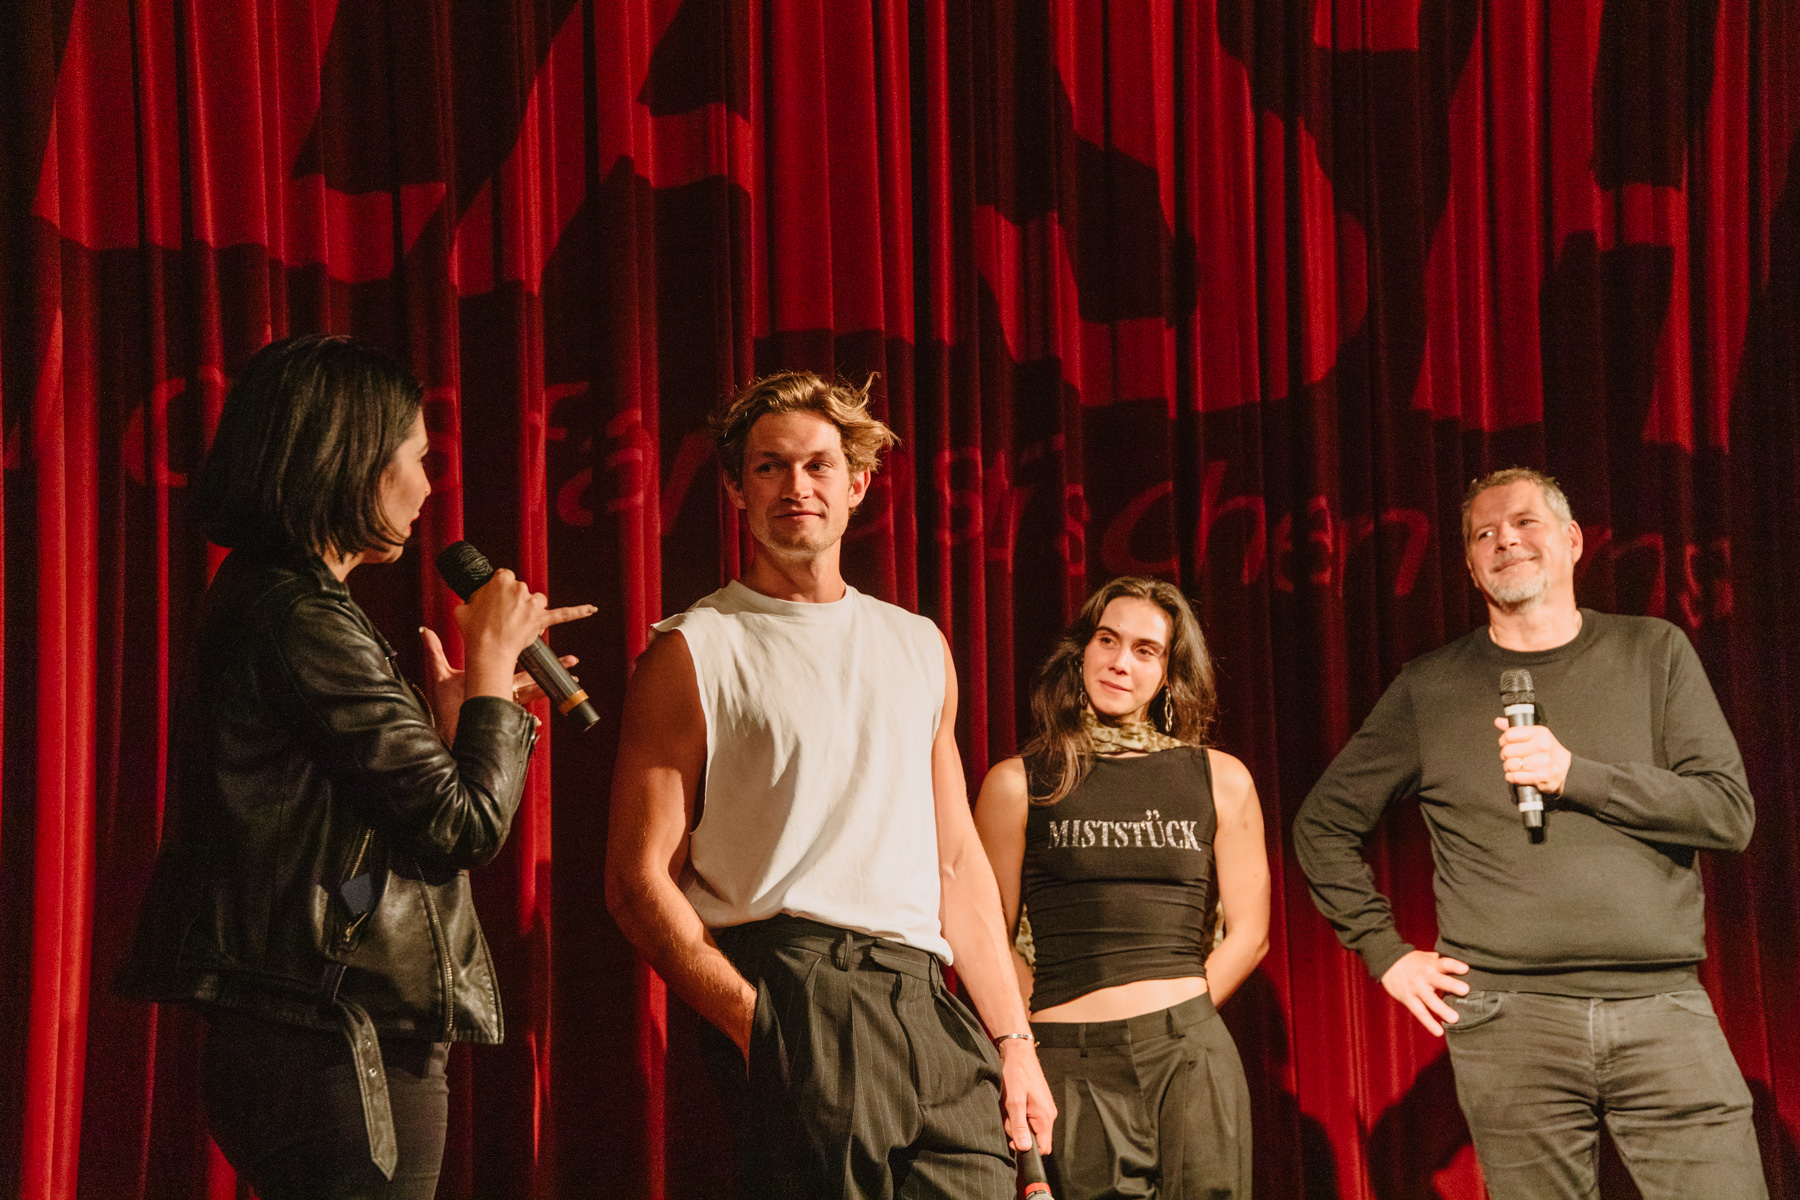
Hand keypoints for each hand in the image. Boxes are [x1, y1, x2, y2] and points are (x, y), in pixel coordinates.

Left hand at [419, 626, 577, 743]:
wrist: (444, 732)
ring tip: (571, 681)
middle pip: (532, 677)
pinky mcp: (502, 718)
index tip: (542, 639)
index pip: (516, 664)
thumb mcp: (441, 676)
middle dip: (552, 669)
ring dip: (550, 688)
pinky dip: (530, 722)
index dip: (529, 654)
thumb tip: (424, 630)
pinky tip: (538, 722)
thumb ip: (436, 652)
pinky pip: (521, 719)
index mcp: (493, 679)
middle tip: (572, 660)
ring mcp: (504, 705)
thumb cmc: (443, 707)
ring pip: (533, 693)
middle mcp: (502, 691)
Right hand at [454, 569, 595, 699]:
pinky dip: (578, 611)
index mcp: (501, 581)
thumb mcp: (461, 609)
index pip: (504, 577)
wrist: (486, 650)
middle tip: (501, 618)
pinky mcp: (541, 620)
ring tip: (517, 625)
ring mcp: (531, 604)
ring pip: (536, 601)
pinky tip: (591, 609)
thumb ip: (468, 602)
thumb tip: (469, 604)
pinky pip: (563, 614)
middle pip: (521, 590)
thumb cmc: (473, 630)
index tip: (495, 601)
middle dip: (513, 603)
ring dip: (530, 610)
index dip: (499, 591)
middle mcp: (519, 588)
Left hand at [997, 1038, 1055, 1154]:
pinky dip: (1016, 1114)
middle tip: (1007, 1115)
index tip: (1013, 1137)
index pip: (1043, 1148)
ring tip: (1008, 1105)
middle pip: (1033, 1138)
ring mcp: (1043, 1109)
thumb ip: (1019, 1126)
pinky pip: (1027, 1118)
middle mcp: (1048, 1115)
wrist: (1018, 1052)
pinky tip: (1011, 1102)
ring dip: (1015, 1121)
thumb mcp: (1014, 1102)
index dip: (1027, 1149)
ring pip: (1028, 1128)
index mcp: (1046, 1117)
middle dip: (1017, 1132)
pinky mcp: (1037, 1104)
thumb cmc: (1017, 1073)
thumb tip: (1024, 1148)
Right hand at [1381, 949, 1469, 1036]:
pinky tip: (1439, 1032)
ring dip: (1442, 1009)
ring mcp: (1416, 988)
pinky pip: (1419, 1012)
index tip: (1465, 969)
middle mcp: (1424, 976)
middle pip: (1438, 980)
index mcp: (1431, 964)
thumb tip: (1464, 965)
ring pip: (1429, 999)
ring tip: (1454, 1019)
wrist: (1386, 962)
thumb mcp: (1426, 957)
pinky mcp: (1408, 999)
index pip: (1444, 963)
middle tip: (1465, 990)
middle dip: (1451, 985)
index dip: (1454, 966)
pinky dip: (1429, 1023)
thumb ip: (1442, 962)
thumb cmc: (1413, 961)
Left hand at [1493, 718, 1571, 794]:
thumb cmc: (1549, 752)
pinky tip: (1517, 774)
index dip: (1504, 740)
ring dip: (1509, 767)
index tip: (1506, 744)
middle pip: (1507, 751)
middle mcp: (1542, 746)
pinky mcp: (1541, 777)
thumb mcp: (1537, 736)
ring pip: (1509, 764)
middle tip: (1512, 757)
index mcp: (1540, 733)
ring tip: (1516, 766)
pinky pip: (1515, 777)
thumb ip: (1516, 729)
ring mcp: (1542, 763)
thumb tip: (1498, 721)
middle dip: (1505, 755)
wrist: (1568, 770)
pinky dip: (1512, 777)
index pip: (1510, 734)